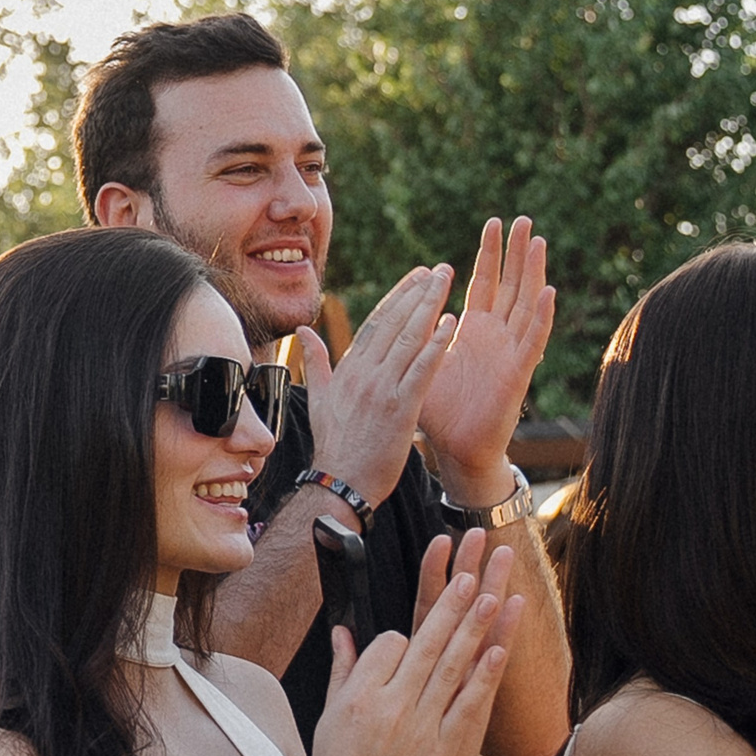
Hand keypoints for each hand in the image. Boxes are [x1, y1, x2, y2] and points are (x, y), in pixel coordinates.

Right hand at [294, 264, 454, 515]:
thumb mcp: (319, 400)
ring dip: (430, 306)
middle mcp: (364, 373)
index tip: (416, 277)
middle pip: (395, 322)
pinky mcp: (400, 409)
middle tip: (440, 270)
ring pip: (409, 338)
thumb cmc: (333, 448)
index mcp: (348, 369)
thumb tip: (304, 330)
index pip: (376, 322)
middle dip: (419, 292)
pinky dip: (436, 344)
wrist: (339, 484)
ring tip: (447, 283)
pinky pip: (421, 369)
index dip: (398, 296)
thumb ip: (316, 362)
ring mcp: (382, 390)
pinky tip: (450, 323)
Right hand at [307, 557, 516, 755]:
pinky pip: (466, 705)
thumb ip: (343, 673)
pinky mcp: (441, 750)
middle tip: (470, 573)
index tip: (407, 642)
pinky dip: (483, 676)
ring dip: (472, 627)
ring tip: (491, 594)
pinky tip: (497, 649)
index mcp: (359, 697)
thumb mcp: (329, 720)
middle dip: (449, 605)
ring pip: (451, 666)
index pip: (389, 645)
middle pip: (425, 643)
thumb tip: (344, 633)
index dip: (403, 637)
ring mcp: (419, 728)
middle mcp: (389, 706)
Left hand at [418, 217, 556, 499]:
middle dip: (514, 252)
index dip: (488, 255)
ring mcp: (509, 352)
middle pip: (509, 285)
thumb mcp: (415, 366)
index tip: (492, 223)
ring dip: (532, 273)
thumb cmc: (438, 414)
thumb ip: (404, 340)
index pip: (483, 284)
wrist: (456, 452)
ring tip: (537, 240)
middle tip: (519, 218)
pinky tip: (548, 290)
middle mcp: (495, 337)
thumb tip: (378, 318)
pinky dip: (541, 316)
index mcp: (472, 332)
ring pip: (526, 304)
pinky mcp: (518, 373)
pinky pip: (533, 340)